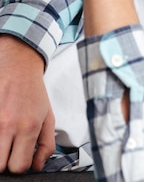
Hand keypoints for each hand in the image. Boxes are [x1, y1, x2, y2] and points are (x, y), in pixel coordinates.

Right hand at [0, 35, 55, 172]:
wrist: (18, 67)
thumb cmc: (33, 93)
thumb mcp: (48, 117)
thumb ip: (46, 144)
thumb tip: (38, 166)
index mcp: (29, 127)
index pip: (19, 166)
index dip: (20, 167)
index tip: (20, 159)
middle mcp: (8, 126)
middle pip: (0, 166)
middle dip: (6, 162)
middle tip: (10, 150)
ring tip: (5, 140)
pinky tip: (0, 131)